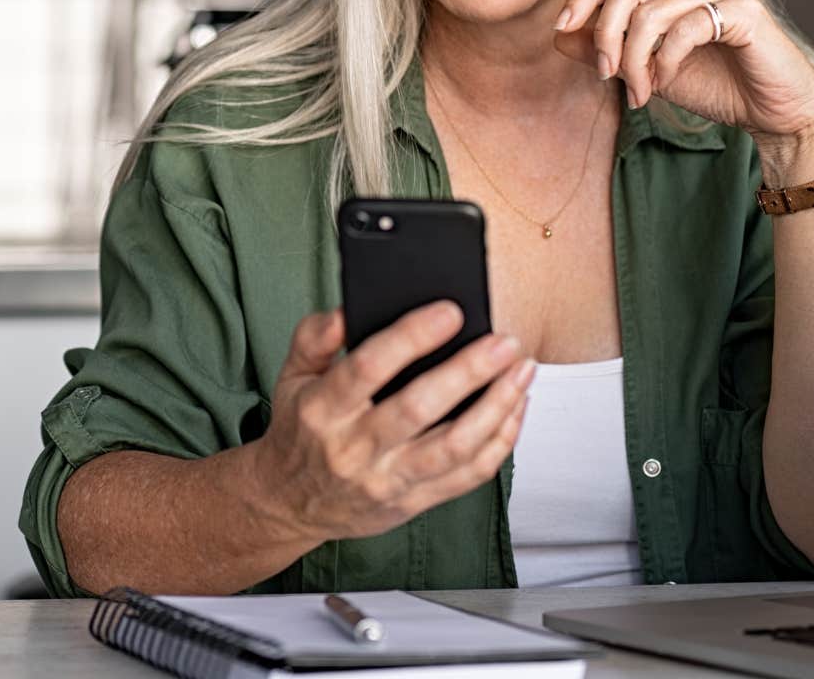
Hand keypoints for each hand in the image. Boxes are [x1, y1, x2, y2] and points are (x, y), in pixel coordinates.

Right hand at [247, 303, 534, 544]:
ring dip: (496, 406)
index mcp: (322, 410)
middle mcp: (354, 449)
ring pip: (453, 446)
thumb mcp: (291, 376)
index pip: (367, 368)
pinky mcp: (413, 502)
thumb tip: (347, 310)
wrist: (291, 503)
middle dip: (469, 371)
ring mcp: (387, 480)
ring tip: (522, 370)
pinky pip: (468, 475)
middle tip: (504, 341)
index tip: (450, 312)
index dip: (411, 338)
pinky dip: (500, 441)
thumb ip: (314, 337)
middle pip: (419, 408)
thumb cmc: (301, 430)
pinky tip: (515, 407)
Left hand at [553, 0, 813, 143]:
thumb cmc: (716, 86)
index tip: (563, 29)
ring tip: (641, 91)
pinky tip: (665, 83)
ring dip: (635, 59)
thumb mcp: (648, 69)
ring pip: (652, 10)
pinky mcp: (745, 12)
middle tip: (606, 75)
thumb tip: (561, 34)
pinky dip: (666, 61)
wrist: (772, 112)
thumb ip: (607, 50)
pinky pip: (686, 28)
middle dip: (606, 33)